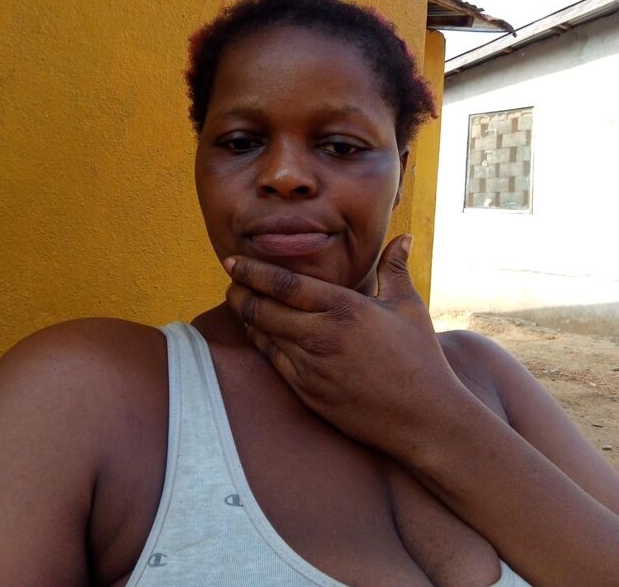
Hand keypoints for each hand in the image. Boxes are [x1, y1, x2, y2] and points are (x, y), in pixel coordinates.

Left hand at [224, 235, 463, 455]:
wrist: (423, 418)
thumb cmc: (420, 358)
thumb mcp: (409, 307)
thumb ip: (396, 267)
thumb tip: (403, 236)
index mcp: (345, 308)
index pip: (285, 284)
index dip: (253, 271)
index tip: (233, 261)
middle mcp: (323, 336)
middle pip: (263, 309)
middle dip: (239, 292)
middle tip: (231, 280)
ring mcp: (312, 368)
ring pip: (263, 335)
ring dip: (245, 317)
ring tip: (238, 301)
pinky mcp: (308, 393)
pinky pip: (273, 361)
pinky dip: (260, 342)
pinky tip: (257, 332)